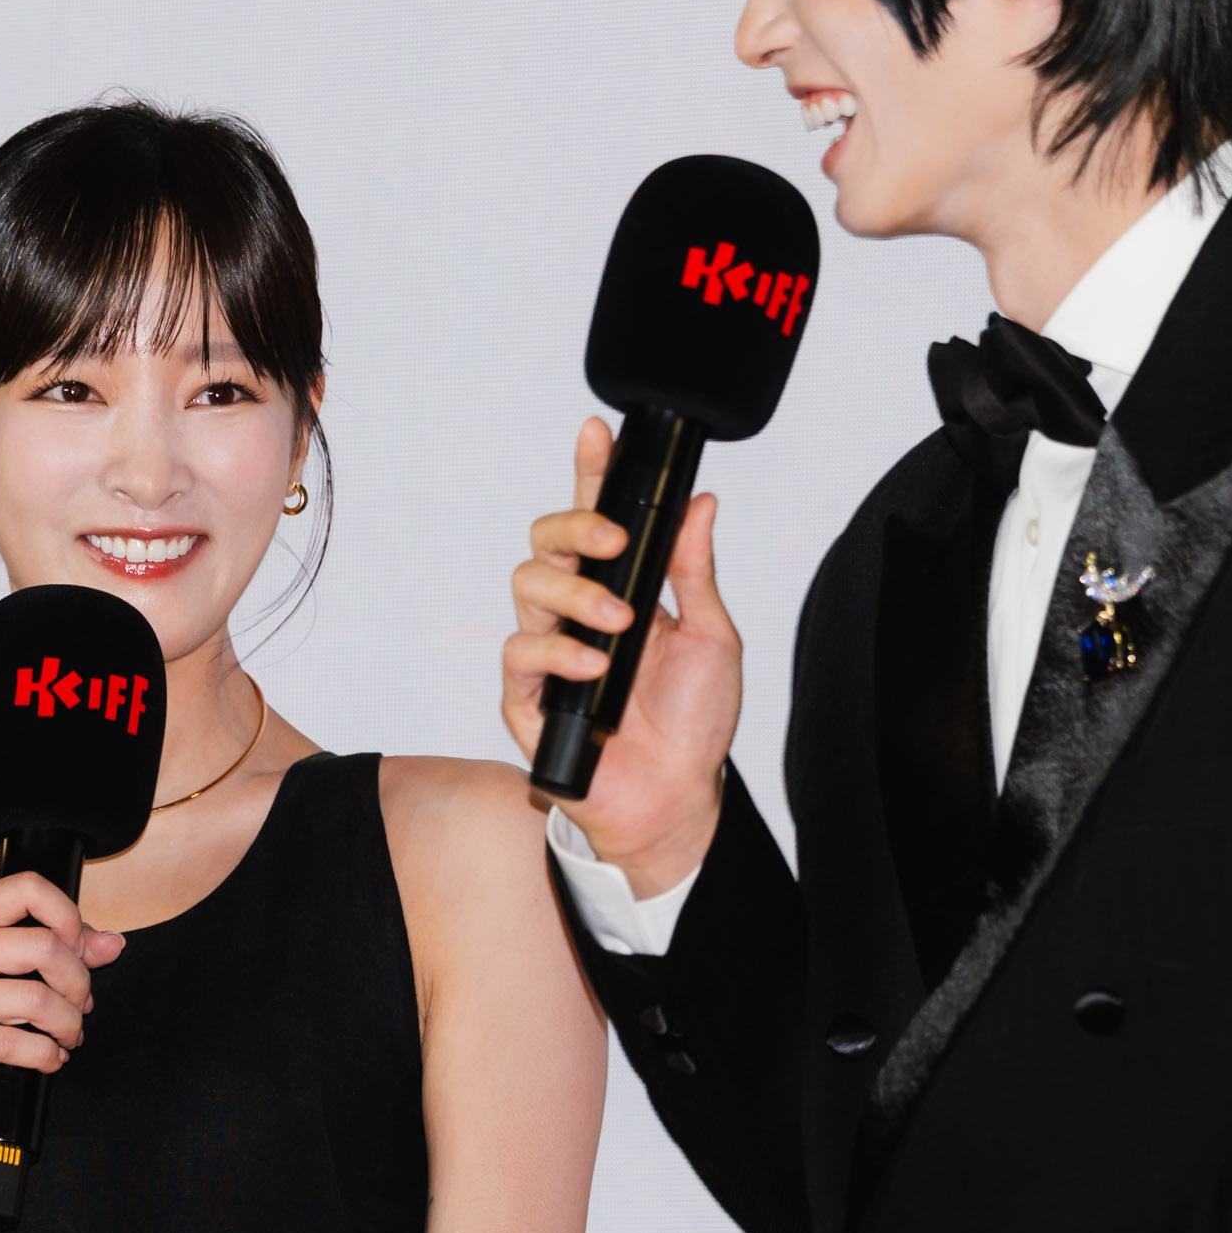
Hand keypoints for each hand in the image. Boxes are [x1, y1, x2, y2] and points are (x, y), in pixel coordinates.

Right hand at [0, 871, 123, 1118]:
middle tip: (79, 1003)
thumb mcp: (3, 971)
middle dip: (77, 981)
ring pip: (35, 999)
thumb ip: (59, 950)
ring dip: (67, 1023)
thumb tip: (111, 943)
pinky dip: (46, 1054)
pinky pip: (14, 1044)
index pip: (26, 888)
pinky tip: (49, 1057)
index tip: (78, 948)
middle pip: (41, 945)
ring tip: (68, 1034)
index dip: (67, 916)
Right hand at [500, 417, 741, 893]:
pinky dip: (560, 653)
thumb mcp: (710, 636)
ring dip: (576, 596)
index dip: (590, 474)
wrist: (678, 799)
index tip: (597, 432)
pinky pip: (521, 652)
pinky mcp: (526, 696)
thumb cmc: (693, 724)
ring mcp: (549, 652)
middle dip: (574, 526)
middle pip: (546, 542)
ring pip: (528, 586)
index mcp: (620, 591)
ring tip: (620, 625)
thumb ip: (693, 571)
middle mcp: (578, 613)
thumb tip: (699, 506)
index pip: (596, 521)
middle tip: (615, 539)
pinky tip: (596, 667)